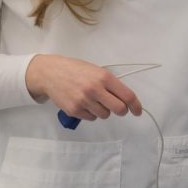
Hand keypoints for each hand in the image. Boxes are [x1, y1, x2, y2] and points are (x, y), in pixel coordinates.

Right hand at [25, 54, 142, 122]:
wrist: (50, 73)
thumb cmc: (75, 70)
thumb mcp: (96, 70)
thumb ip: (110, 83)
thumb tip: (125, 98)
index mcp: (104, 77)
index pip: (127, 95)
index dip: (136, 106)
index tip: (138, 111)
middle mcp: (95, 89)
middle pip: (119, 109)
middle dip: (121, 110)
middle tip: (116, 107)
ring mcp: (84, 101)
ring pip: (105, 115)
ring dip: (103, 110)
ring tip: (94, 100)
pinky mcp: (74, 110)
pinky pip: (91, 118)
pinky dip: (91, 113)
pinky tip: (84, 103)